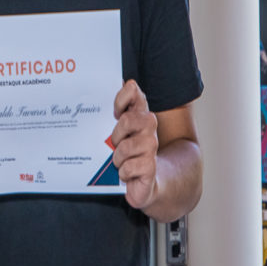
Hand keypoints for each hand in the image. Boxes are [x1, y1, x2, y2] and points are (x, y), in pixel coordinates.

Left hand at [111, 80, 159, 210]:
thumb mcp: (119, 131)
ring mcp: (151, 148)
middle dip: (116, 134)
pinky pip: (129, 166)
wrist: (144, 183)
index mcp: (139, 116)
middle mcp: (148, 129)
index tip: (114, 111)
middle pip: (128, 119)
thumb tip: (124, 82)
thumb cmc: (128, 154)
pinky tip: (125, 173)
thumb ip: (121, 108)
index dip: (123, 99)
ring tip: (118, 161)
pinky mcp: (150, 168)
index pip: (135, 95)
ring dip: (117, 157)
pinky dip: (122, 172)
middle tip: (114, 144)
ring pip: (126, 146)